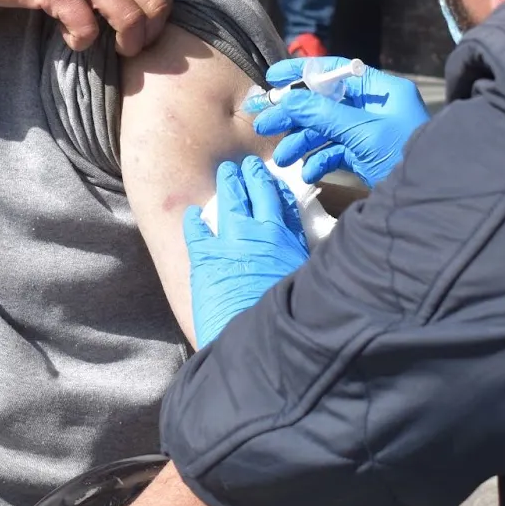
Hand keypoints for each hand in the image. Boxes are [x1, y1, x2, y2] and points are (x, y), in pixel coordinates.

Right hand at [0, 0, 173, 55]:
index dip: (161, 13)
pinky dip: (82, 42)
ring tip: (105, 48)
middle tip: (127, 48)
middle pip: (153, 5)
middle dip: (147, 36)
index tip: (143, 30)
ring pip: (129, 18)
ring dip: (124, 44)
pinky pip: (86, 27)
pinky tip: (69, 37)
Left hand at [183, 157, 310, 345]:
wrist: (256, 339)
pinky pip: (196, 230)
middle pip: (253, 193)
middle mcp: (257, 233)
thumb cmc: (287, 317)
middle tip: (244, 166)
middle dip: (249, 176)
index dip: (274, 185)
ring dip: (227, 185)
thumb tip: (312, 250)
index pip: (280, 201)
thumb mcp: (303, 279)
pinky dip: (195, 220)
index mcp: (284, 238)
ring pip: (227, 202)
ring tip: (226, 175)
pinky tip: (193, 214)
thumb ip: (300, 257)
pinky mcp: (205, 258)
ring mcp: (229, 243)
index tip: (272, 177)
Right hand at [254, 58, 430, 186]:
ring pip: (327, 130)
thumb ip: (323, 114)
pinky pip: (338, 152)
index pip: (334, 71)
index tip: (272, 79)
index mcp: (380, 90)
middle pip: (325, 103)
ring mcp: (370, 133)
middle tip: (263, 125)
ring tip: (281, 158)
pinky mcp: (368, 156)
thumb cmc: (402, 153)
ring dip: (302, 143)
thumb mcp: (362, 131)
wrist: (429, 198)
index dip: (301, 73)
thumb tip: (287, 99)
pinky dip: (321, 161)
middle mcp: (375, 107)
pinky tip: (308, 173)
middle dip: (294, 116)